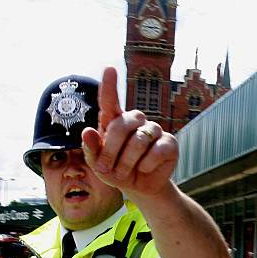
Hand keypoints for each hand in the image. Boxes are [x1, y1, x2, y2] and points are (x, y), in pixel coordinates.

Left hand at [82, 67, 177, 199]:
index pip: (110, 101)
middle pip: (121, 125)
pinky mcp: (169, 142)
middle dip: (110, 151)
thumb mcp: (98, 164)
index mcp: (115, 121)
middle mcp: (135, 120)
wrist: (139, 188)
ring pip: (139, 140)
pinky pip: (156, 151)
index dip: (110, 86)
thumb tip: (88, 131)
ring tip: (124, 173)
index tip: (109, 69)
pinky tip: (145, 169)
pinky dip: (146, 165)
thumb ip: (91, 149)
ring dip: (127, 162)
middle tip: (106, 169)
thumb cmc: (115, 171)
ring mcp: (154, 129)